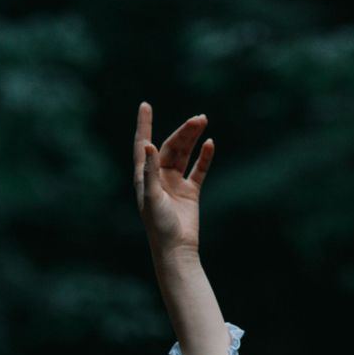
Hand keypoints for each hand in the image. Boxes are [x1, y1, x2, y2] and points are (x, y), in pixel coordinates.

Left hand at [132, 100, 214, 258]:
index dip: (144, 125)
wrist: (176, 249)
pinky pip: (199, 169)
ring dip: (194, 138)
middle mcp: (158, 177)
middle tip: (199, 118)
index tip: (145, 105)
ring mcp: (175, 183)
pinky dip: (205, 157)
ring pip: (185, 154)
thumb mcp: (152, 197)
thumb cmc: (159, 226)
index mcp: (144, 176)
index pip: (143, 145)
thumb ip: (150, 171)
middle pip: (171, 146)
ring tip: (203, 122)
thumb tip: (150, 144)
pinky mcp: (190, 192)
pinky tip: (211, 144)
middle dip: (183, 131)